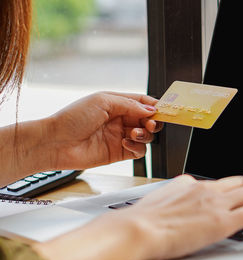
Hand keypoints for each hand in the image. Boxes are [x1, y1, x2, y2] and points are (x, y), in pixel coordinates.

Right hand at [33, 175, 242, 259]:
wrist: (134, 230)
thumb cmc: (136, 224)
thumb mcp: (154, 206)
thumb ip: (167, 203)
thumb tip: (167, 209)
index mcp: (187, 184)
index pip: (216, 184)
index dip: (228, 195)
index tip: (230, 206)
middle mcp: (204, 188)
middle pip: (240, 182)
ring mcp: (214, 202)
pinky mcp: (222, 219)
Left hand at [46, 92, 162, 169]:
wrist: (55, 143)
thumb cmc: (71, 119)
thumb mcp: (103, 101)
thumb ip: (130, 105)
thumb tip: (151, 111)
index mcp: (117, 103)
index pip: (143, 103)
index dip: (155, 106)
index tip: (165, 110)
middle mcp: (121, 119)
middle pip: (148, 120)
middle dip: (153, 121)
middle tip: (150, 123)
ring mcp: (120, 136)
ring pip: (146, 136)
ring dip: (145, 134)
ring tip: (133, 133)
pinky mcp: (120, 152)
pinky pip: (139, 150)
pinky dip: (137, 146)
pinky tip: (125, 142)